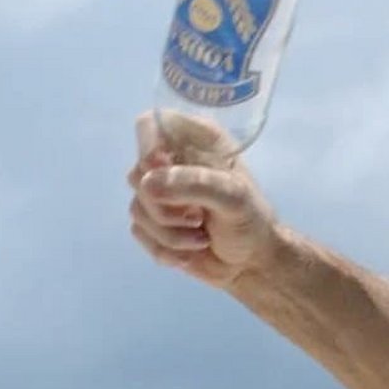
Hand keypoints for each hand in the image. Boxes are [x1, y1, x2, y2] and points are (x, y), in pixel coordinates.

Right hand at [127, 110, 280, 289]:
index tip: (161, 172)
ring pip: (137, 208)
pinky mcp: (153, 223)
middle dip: (164, 205)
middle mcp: (173, 163)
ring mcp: (160, 194)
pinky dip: (164, 248)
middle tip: (197, 217)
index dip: (148, 147)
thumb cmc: (251, 220)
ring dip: (169, 233)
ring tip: (201, 238)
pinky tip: (189, 252)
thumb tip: (147, 184)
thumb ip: (195, 184)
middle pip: (137, 173)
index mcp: (196, 141)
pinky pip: (138, 232)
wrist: (251, 264)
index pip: (152, 124)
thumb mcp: (233, 197)